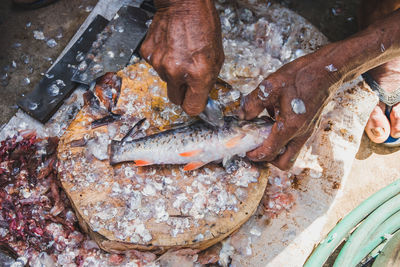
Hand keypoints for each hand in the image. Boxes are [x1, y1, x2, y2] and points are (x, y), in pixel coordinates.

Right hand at [140, 0, 223, 115]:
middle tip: (188, 81)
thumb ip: (208, 80)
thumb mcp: (217, 57)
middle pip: (175, 100)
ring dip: (174, 74)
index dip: (194, 106)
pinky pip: (156, 67)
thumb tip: (202, 96)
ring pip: (166, 82)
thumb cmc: (203, 25)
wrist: (183, 4)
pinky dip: (163, 61)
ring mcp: (159, 64)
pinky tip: (171, 48)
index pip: (192, 108)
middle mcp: (177, 72)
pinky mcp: (148, 55)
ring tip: (181, 55)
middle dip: (183, 94)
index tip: (195, 102)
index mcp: (198, 75)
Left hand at [240, 51, 336, 169]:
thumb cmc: (301, 76)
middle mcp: (301, 134)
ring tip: (264, 132)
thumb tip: (241, 115)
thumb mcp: (271, 86)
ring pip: (290, 153)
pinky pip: (294, 141)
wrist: (327, 69)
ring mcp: (307, 131)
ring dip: (276, 148)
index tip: (246, 150)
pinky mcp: (309, 126)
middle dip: (268, 159)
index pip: (270, 153)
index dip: (255, 155)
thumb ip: (253, 103)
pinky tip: (274, 119)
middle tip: (257, 146)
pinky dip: (283, 137)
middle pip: (284, 162)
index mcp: (290, 127)